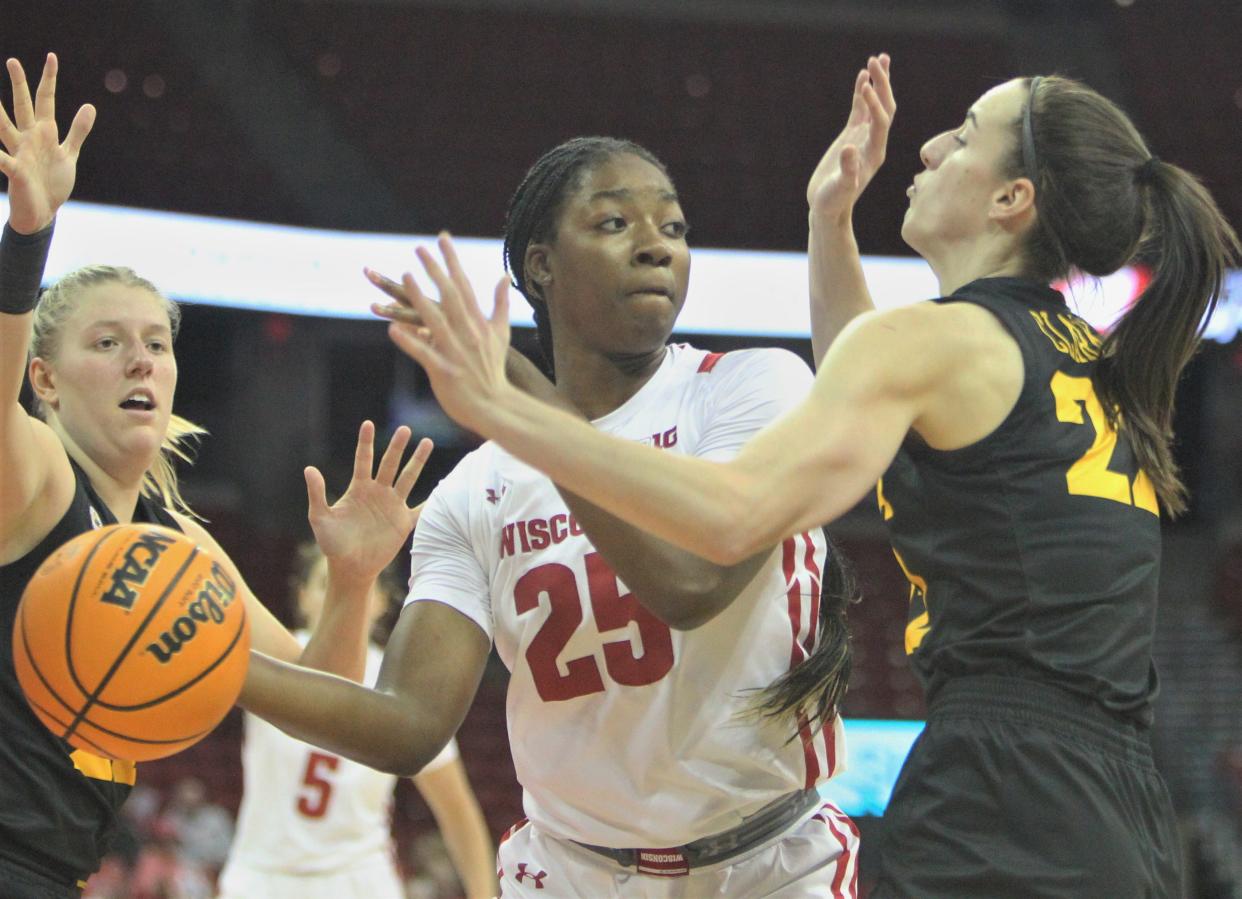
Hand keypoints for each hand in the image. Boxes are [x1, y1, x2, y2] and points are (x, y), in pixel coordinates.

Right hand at [0, 53, 94, 233]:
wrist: (42, 212)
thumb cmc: (52, 182)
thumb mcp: (68, 153)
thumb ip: (78, 131)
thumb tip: (90, 105)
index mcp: (42, 133)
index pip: (44, 101)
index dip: (49, 80)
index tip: (51, 57)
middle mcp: (27, 138)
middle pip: (23, 106)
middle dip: (19, 85)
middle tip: (13, 60)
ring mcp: (19, 153)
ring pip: (4, 127)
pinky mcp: (15, 171)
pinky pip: (2, 160)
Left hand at [304, 420, 432, 583]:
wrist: (350, 567)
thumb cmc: (332, 543)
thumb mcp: (320, 518)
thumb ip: (317, 493)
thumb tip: (309, 468)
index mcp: (358, 489)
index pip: (363, 460)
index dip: (365, 442)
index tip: (368, 424)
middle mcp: (377, 493)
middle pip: (389, 464)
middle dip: (397, 447)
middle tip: (406, 429)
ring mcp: (392, 506)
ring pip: (408, 478)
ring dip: (417, 461)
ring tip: (427, 442)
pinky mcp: (403, 522)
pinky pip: (422, 508)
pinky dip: (433, 500)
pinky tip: (444, 489)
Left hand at [368, 264, 551, 400]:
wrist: (496, 404)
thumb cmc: (494, 369)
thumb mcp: (501, 332)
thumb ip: (501, 303)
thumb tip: (504, 276)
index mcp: (478, 322)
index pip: (464, 284)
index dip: (452, 261)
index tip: (442, 238)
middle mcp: (467, 332)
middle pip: (449, 296)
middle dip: (434, 271)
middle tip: (419, 248)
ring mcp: (455, 351)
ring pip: (434, 320)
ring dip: (418, 298)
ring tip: (405, 277)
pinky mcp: (444, 370)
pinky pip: (423, 353)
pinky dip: (409, 341)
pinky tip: (392, 329)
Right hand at [806, 54, 893, 225]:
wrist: (828, 209)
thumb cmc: (833, 202)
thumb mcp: (839, 189)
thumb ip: (847, 171)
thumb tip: (849, 148)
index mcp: (874, 153)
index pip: (882, 121)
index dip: (875, 103)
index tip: (865, 85)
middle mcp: (874, 142)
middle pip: (885, 107)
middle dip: (883, 84)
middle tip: (878, 59)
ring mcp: (863, 138)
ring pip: (876, 105)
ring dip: (878, 82)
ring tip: (878, 58)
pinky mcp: (852, 136)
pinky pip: (860, 110)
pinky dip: (862, 93)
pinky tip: (862, 76)